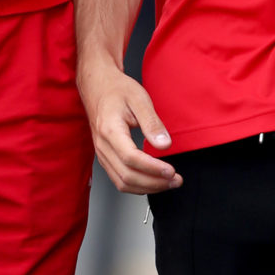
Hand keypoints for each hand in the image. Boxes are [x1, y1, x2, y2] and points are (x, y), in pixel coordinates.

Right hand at [77, 53, 179, 194]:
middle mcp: (103, 146)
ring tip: (168, 183)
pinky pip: (119, 179)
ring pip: (122, 183)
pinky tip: (153, 182)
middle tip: (176, 180)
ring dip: (147, 187)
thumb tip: (164, 145)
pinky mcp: (105, 157)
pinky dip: (137, 186)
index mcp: (110, 130)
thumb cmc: (117, 90)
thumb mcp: (139, 99)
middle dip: (154, 183)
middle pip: (127, 176)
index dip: (152, 168)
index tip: (171, 171)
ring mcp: (102, 154)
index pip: (131, 158)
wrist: (98, 86)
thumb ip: (152, 123)